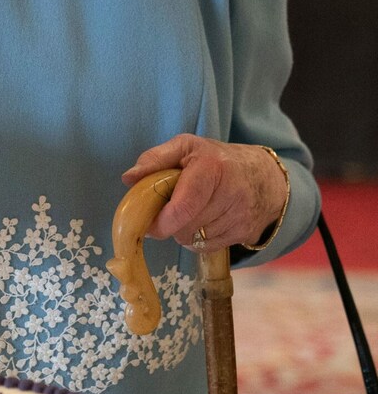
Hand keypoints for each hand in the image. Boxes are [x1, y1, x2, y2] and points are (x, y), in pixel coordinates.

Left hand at [121, 134, 287, 250]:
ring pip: (195, 240)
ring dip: (184, 231)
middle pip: (186, 228)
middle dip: (170, 224)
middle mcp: (232, 194)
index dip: (162, 221)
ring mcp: (241, 217)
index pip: (184, 207)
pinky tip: (203, 221)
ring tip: (190, 211)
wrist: (264, 176)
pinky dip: (198, 239)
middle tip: (168, 211)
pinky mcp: (246, 234)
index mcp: (212, 168)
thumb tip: (128, 178)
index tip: (149, 223)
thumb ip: (155, 159)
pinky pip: (207, 247)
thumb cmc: (216, 159)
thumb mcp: (185, 146)